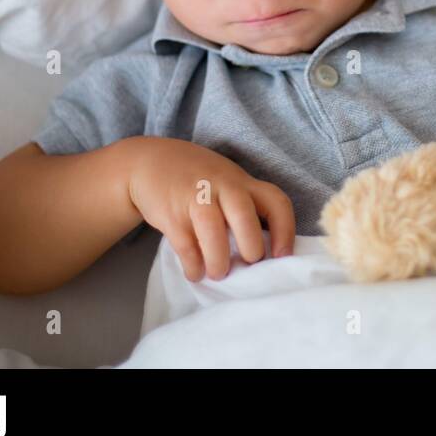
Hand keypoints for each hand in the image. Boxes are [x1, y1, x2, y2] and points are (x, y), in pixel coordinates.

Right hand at [125, 137, 295, 281]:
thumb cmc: (199, 180)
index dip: (285, 230)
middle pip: (243, 214)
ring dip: (219, 259)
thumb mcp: (227, 182)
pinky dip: (193, 264)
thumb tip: (265, 254)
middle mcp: (222, 186)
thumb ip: (246, 208)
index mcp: (243, 182)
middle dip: (250, 245)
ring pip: (212, 229)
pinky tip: (196, 272)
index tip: (283, 256)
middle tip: (249, 264)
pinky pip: (185, 244)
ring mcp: (195, 198)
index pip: (275, 201)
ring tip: (219, 273)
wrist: (150, 162)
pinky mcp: (170, 213)